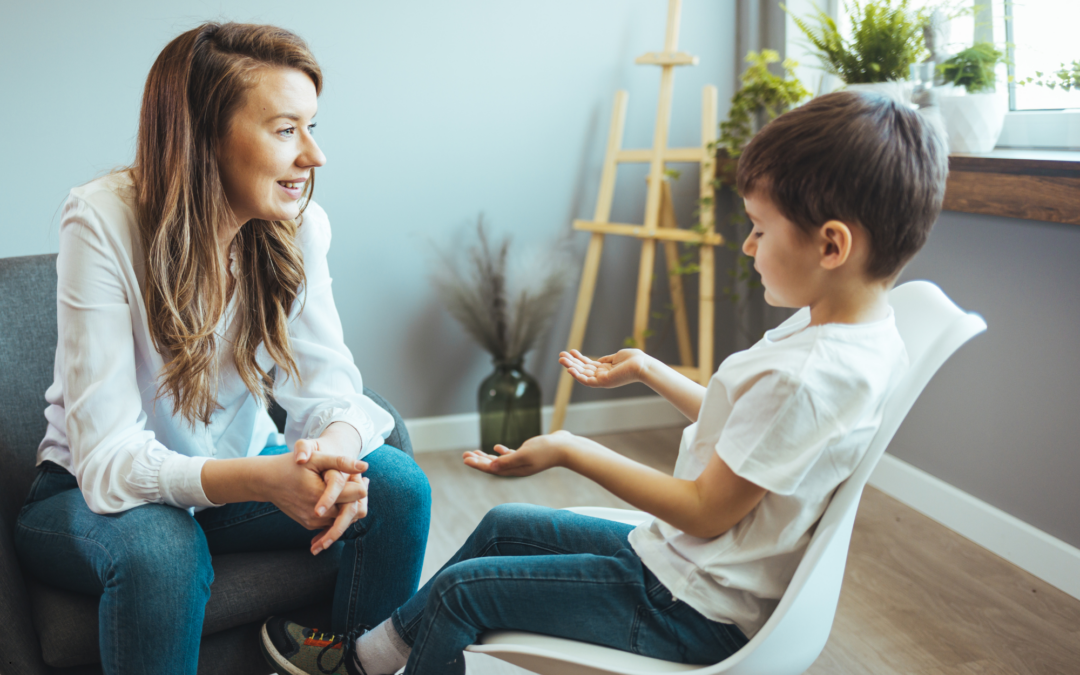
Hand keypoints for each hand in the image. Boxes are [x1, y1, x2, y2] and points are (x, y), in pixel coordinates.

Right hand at [293, 423, 366, 553]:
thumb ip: (340, 462)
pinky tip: (339, 497)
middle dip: (358, 495)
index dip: (360, 482)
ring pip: (344, 518)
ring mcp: (313, 522)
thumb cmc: (292, 466)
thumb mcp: (316, 458)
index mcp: (322, 495)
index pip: (358, 494)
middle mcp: (318, 514)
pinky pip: (332, 522)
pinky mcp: (309, 525)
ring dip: (350, 505)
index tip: (358, 474)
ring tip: (350, 486)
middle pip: (354, 509)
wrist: (267, 481)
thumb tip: (365, 467)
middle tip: (361, 480)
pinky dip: (339, 512)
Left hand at [462, 430, 575, 476]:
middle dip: (479, 461)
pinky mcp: (528, 453)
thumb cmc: (546, 451)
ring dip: (487, 457)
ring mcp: (523, 461)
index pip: (492, 469)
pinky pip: (511, 454)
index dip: (478, 464)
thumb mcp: (524, 454)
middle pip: (493, 466)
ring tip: (475, 452)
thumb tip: (490, 466)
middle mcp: (517, 468)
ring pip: (500, 460)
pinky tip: (496, 447)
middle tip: (465, 455)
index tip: (465, 459)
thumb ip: (508, 460)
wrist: (566, 448)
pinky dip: (502, 451)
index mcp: (515, 470)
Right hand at [559, 349, 648, 388]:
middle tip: (560, 355)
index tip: (570, 352)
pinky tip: (570, 369)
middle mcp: (603, 376)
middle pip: (583, 369)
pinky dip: (578, 375)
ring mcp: (602, 380)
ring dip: (571, 367)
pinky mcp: (603, 382)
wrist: (642, 365)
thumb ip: (607, 359)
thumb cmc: (634, 360)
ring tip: (561, 359)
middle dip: (571, 362)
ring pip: (582, 374)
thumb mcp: (617, 357)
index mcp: (606, 369)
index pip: (589, 365)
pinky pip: (587, 380)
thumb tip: (599, 360)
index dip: (579, 359)